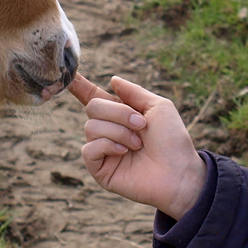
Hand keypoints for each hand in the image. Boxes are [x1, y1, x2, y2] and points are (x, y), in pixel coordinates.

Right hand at [69, 73, 206, 216]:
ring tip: (138, 144)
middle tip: (141, 125)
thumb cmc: (173, 140)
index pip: (93, 96)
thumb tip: (112, 79)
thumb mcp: (158, 106)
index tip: (69, 75)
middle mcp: (109, 130)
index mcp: (120, 113)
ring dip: (119, 132)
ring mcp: (103, 150)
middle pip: (92, 107)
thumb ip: (134, 91)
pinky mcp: (99, 169)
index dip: (80, 86)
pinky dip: (108, 146)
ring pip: (91, 127)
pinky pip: (89, 149)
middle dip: (118, 113)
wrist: (179, 172)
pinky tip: (124, 152)